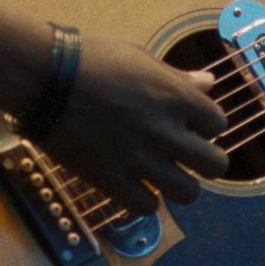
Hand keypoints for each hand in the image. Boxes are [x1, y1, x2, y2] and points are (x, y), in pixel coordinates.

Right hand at [42, 34, 228, 214]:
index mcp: (174, 95)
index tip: (191, 123)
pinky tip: (135, 184)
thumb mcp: (140, 57)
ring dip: (181, 185)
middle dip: (206, 160)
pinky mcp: (111, 180)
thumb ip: (177, 77)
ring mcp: (139, 159)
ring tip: (165, 174)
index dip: (207, 124)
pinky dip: (145, 200)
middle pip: (214, 165)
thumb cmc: (94, 59)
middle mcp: (164, 130)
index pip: (218, 123)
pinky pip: (146, 207)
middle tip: (187, 154)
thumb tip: (209, 83)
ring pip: (187, 193)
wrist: (47, 79)